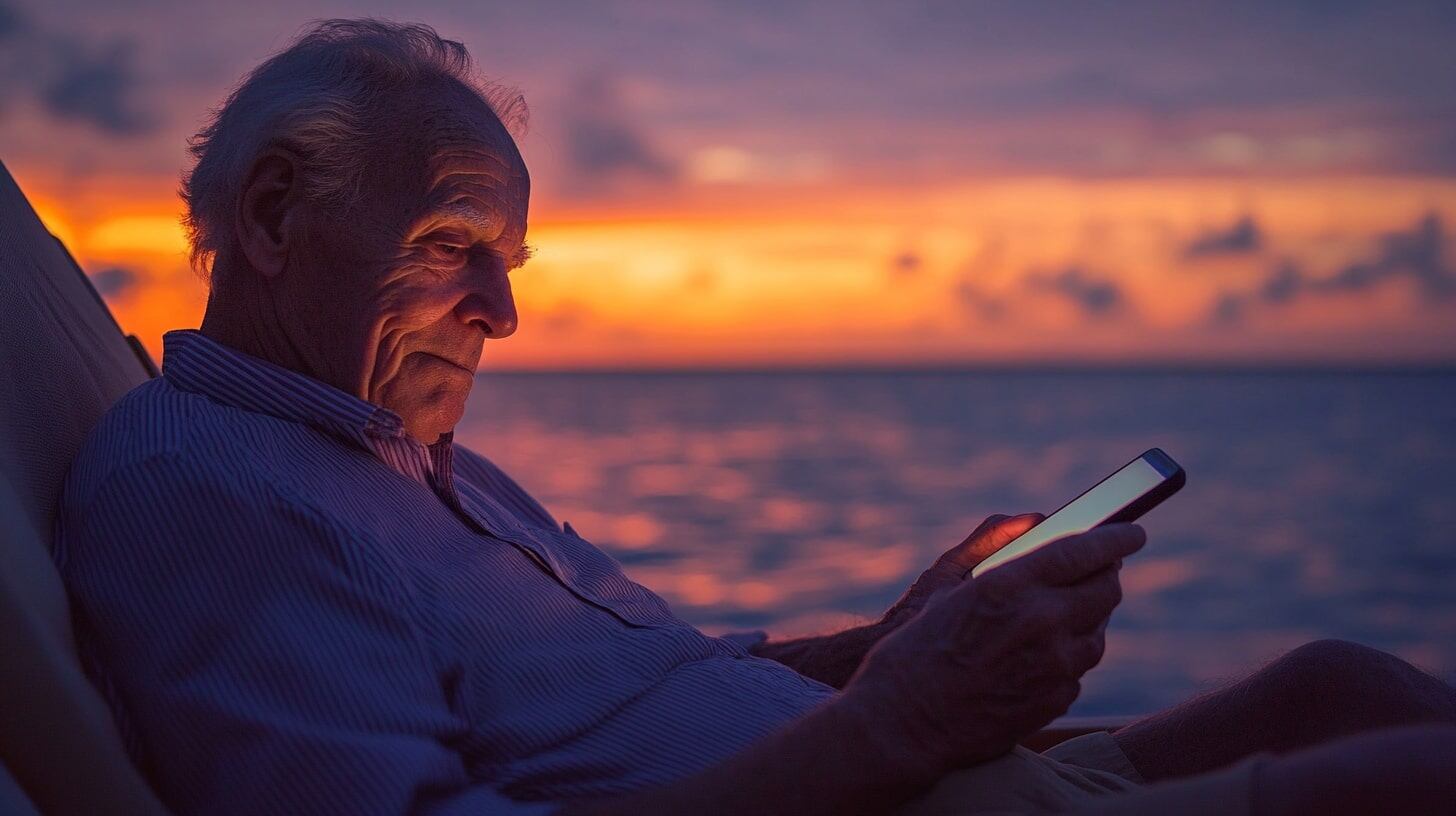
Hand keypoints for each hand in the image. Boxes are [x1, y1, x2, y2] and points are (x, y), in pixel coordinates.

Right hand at [844, 523, 1145, 775]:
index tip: (1132, 531)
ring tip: (1066, 612)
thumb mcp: (944, 585)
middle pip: (1105, 590)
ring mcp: (1053, 666)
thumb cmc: (913, 651)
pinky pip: (1079, 669)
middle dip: (1107, 575)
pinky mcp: (1056, 700)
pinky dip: (1069, 655)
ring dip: (1089, 617)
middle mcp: (1040, 622)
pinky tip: (1044, 652)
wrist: (902, 726)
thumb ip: (992, 543)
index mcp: (1008, 585)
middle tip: (1101, 569)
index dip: (1116, 537)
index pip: (1083, 550)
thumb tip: (1034, 520)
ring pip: (1098, 632)